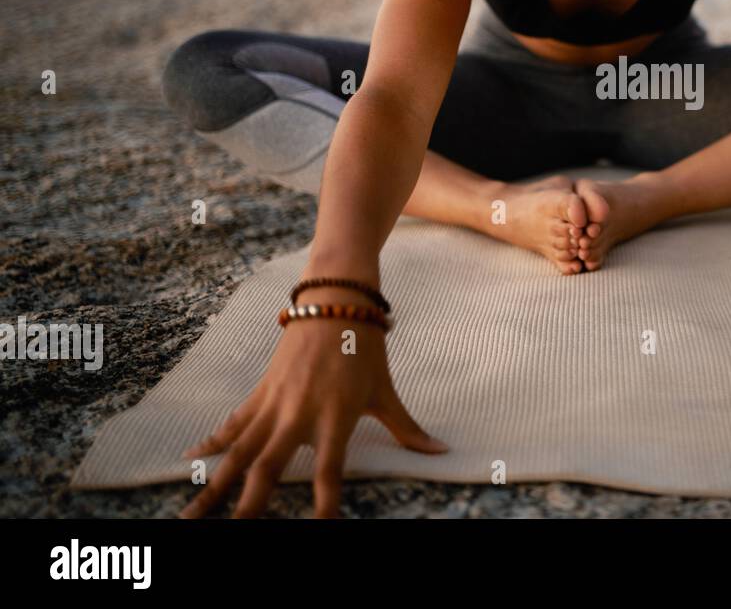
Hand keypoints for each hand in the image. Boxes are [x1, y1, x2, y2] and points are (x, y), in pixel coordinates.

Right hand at [180, 287, 445, 517]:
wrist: (335, 299)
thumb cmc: (365, 345)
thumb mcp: (385, 390)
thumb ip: (407, 428)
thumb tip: (440, 452)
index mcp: (336, 416)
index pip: (330, 470)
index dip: (325, 503)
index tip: (321, 528)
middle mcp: (300, 413)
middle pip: (269, 467)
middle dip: (249, 505)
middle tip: (233, 534)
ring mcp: (275, 402)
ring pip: (239, 452)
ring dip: (214, 486)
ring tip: (190, 515)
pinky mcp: (262, 390)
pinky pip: (233, 423)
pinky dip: (211, 442)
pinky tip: (188, 462)